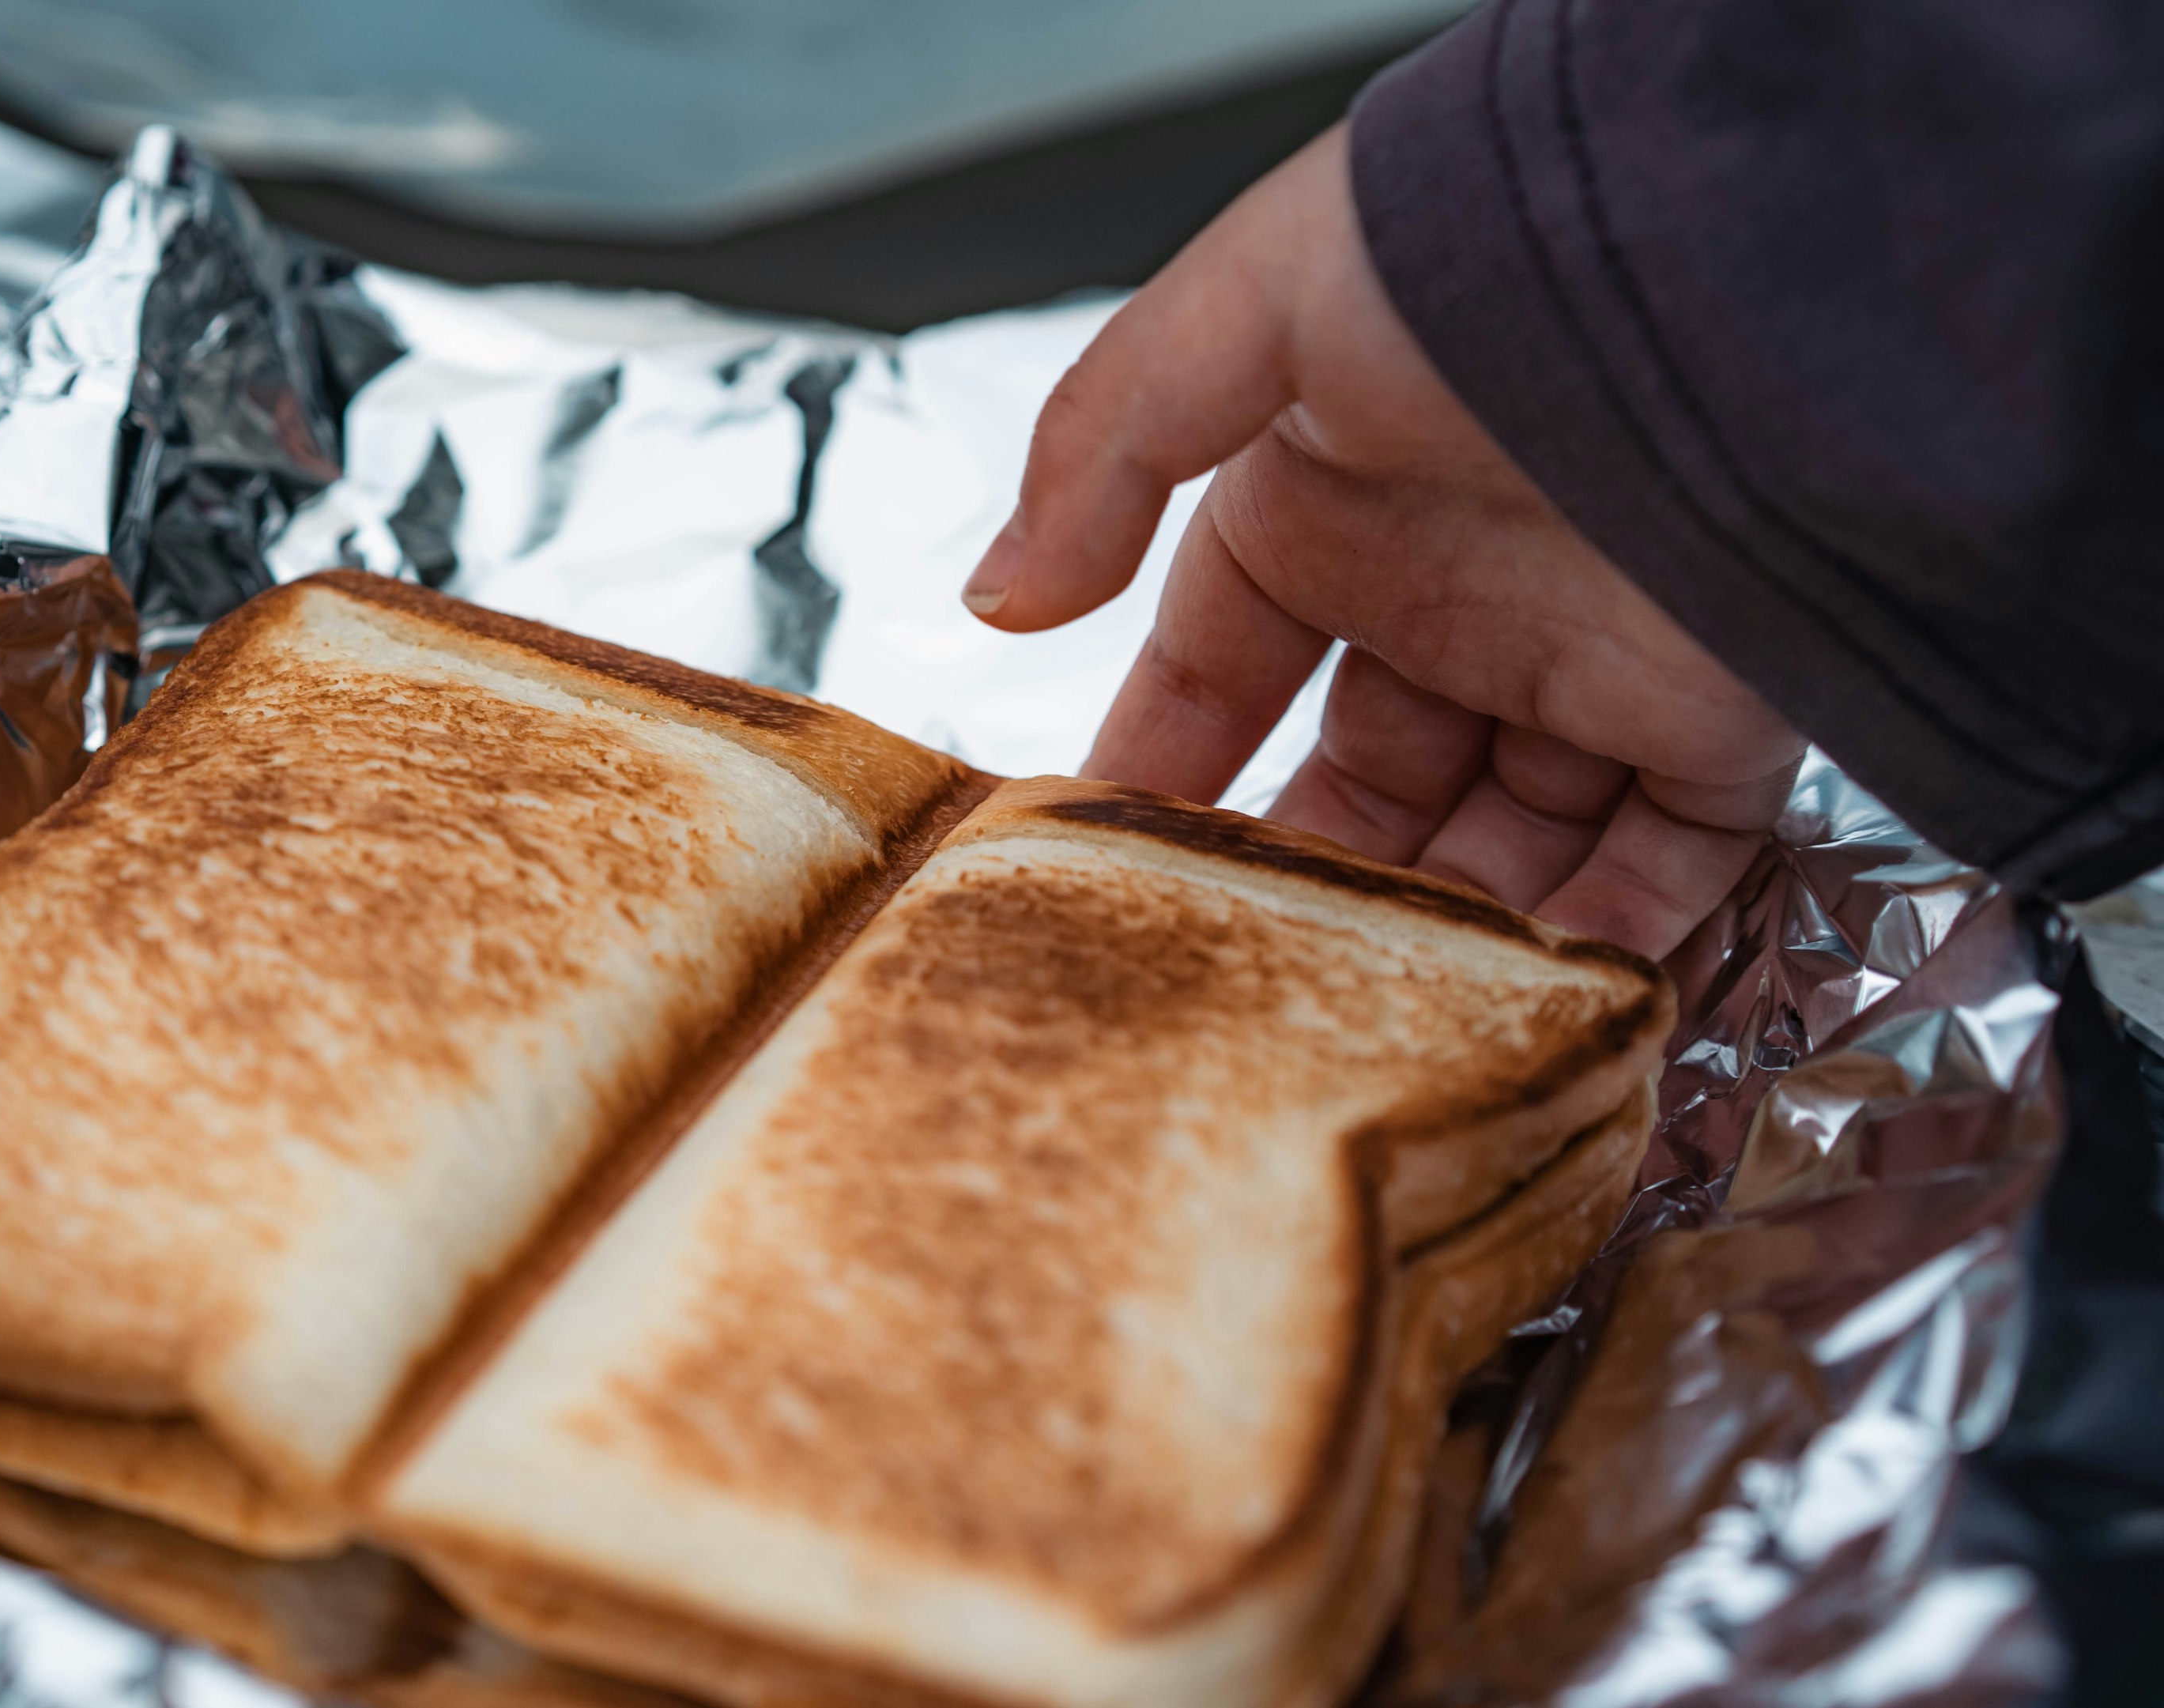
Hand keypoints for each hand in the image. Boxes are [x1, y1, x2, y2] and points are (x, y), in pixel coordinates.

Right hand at [960, 124, 1802, 960]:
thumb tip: (993, 600)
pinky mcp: (1723, 723)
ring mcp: (1589, 667)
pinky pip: (1665, 873)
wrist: (1734, 270)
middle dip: (1302, 887)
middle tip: (1240, 996)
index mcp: (1327, 509)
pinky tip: (1530, 1017)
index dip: (1159, 777)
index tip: (1099, 887)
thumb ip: (1096, 456)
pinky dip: (1605, 951)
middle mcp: (1454, 600)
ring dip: (1442, 942)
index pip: (1214, 676)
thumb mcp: (1237, 318)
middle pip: (1358, 791)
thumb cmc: (1475, 261)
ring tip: (1371, 1038)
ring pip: (1500, 850)